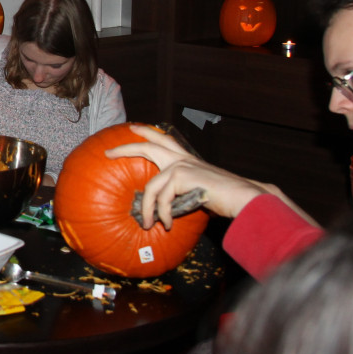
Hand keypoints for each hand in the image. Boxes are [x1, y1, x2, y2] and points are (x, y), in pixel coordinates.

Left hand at [104, 124, 269, 228]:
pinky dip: (163, 214)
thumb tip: (164, 208)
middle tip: (108, 152)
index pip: (165, 141)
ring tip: (148, 223)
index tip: (133, 129)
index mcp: (188, 160)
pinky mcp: (181, 176)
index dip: (148, 134)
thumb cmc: (225, 199)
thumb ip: (180, 194)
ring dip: (148, 208)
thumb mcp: (198, 193)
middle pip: (149, 146)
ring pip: (151, 186)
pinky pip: (161, 198)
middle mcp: (183, 158)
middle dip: (127, 147)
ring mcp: (182, 165)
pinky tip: (167, 224)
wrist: (243, 197)